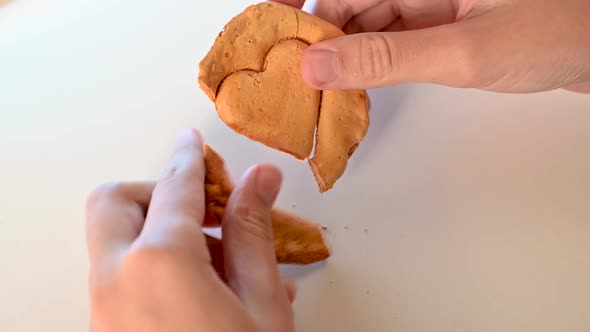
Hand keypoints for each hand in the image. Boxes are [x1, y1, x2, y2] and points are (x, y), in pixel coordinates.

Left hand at [85, 129, 294, 331]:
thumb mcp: (261, 304)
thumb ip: (253, 235)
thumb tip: (260, 178)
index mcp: (160, 263)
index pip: (174, 188)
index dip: (190, 158)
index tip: (193, 141)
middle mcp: (116, 282)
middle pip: (115, 202)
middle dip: (156, 194)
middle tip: (203, 210)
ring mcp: (102, 311)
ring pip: (118, 244)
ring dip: (161, 236)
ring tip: (224, 269)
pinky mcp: (105, 331)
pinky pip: (123, 280)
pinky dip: (157, 270)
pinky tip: (205, 292)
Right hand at [276, 0, 589, 92]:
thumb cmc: (556, 32)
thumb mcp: (461, 51)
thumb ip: (385, 59)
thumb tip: (318, 66)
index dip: (300, 14)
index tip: (269, 39)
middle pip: (349, 8)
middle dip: (320, 45)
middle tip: (293, 85)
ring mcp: (431, 5)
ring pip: (368, 28)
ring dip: (344, 60)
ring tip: (320, 96)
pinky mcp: (442, 26)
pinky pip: (393, 44)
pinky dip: (372, 67)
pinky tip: (358, 90)